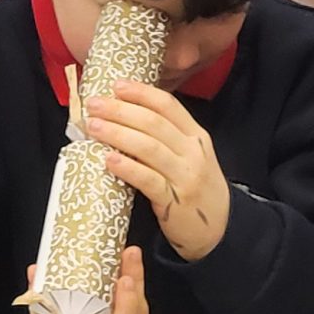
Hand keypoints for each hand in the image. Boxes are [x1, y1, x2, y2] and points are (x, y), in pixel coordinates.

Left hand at [86, 80, 231, 262]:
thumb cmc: (195, 187)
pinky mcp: (175, 201)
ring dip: (118, 134)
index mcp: (196, 135)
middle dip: (121, 110)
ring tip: (93, 127)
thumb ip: (165, 138)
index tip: (116, 85)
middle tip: (94, 104)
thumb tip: (124, 117)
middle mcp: (193, 151)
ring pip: (149, 147)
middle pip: (154, 122)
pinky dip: (127, 168)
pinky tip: (108, 160)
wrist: (220, 228)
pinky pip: (148, 180)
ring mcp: (185, 175)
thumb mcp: (190, 156)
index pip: (168, 105)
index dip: (141, 93)